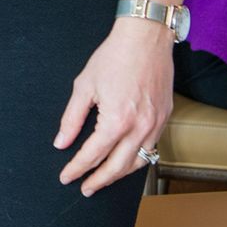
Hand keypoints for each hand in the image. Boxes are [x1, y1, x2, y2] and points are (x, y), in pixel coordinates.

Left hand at [54, 19, 173, 194]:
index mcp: (116, 120)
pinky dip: (136, 159)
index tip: (66, 177)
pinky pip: (151, 149)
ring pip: (138, 163)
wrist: (145, 38)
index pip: (93, 154)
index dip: (77, 168)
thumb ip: (72, 117)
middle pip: (117, 167)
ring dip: (119, 175)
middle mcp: (139, 128)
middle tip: (84, 188)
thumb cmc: (114, 57)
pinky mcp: (164, 119)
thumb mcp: (84, 85)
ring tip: (103, 179)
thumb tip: (62, 142)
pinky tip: (125, 160)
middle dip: (98, 180)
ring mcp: (155, 125)